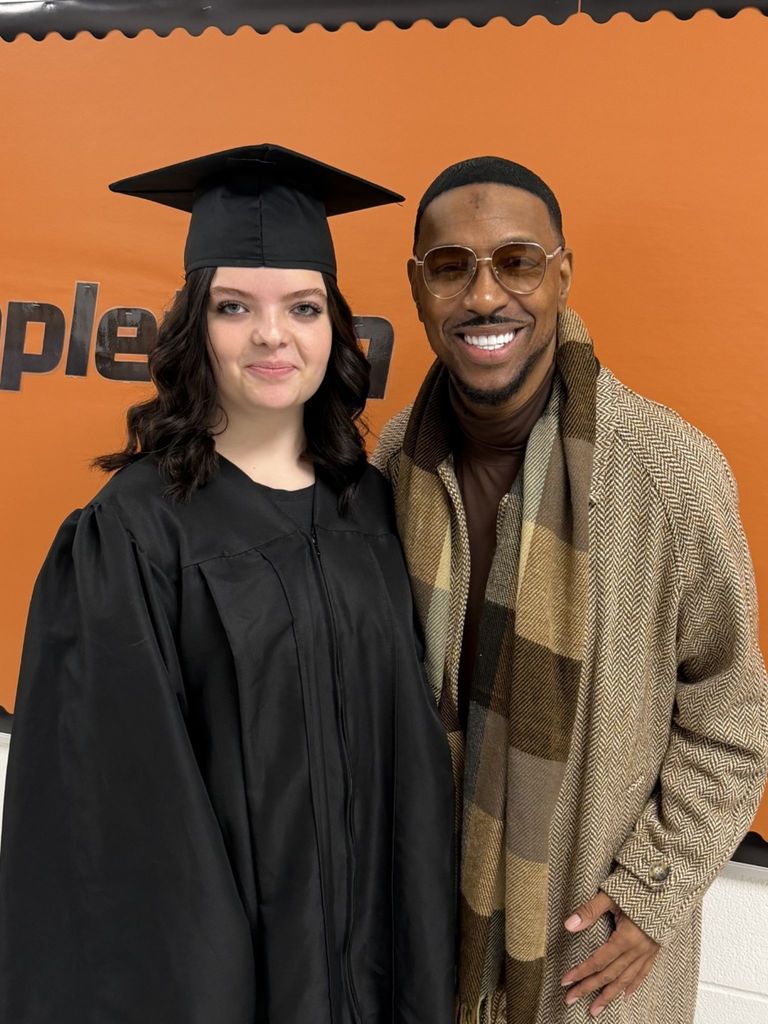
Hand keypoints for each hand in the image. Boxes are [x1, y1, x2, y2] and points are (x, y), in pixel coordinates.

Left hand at [560, 891, 658, 1016]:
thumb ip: (589, 911)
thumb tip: (569, 925)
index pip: (599, 961)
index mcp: (626, 938)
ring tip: (596, 1009)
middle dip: (590, 988)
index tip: (566, 981)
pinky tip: (625, 995)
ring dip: (609, 995)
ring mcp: (648, 951)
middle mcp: (638, 949)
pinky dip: (633, 985)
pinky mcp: (655, 949)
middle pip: (610, 974)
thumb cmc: (638, 887)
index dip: (581, 972)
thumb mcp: (610, 895)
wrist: (668, 885)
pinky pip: (644, 972)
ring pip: (626, 979)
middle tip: (572, 998)